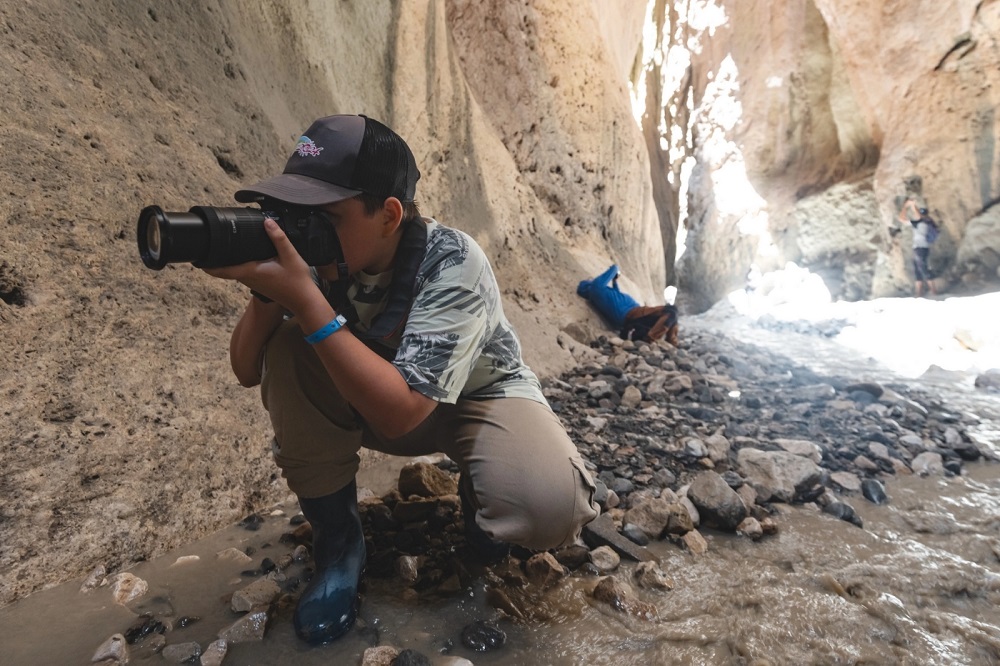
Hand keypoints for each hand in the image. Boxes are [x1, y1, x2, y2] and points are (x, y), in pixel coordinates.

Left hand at [202, 218, 321, 315]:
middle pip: (226, 270)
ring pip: (234, 271)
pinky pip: (243, 273)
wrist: (304, 301)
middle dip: (215, 260)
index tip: (197, 259)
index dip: (208, 265)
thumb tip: (267, 222)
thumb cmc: (297, 282)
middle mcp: (249, 279)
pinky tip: (244, 256)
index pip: (223, 270)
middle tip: (209, 246)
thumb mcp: (291, 256)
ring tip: (222, 248)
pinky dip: (238, 265)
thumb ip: (279, 238)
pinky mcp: (259, 284)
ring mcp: (253, 283)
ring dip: (227, 262)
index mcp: (252, 271)